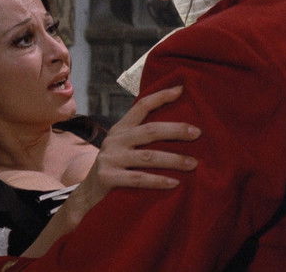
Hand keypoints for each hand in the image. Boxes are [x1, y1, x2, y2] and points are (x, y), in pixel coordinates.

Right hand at [65, 86, 199, 224]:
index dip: (160, 96)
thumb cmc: (115, 169)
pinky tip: (175, 182)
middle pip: (150, 130)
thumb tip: (179, 129)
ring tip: (193, 163)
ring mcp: (110, 158)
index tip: (181, 89)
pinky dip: (158, 180)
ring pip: (148, 156)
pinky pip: (138, 178)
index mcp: (121, 129)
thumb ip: (141, 137)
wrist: (87, 195)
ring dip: (174, 159)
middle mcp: (115, 140)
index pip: (141, 106)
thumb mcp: (123, 147)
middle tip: (197, 133)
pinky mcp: (108, 177)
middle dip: (176, 130)